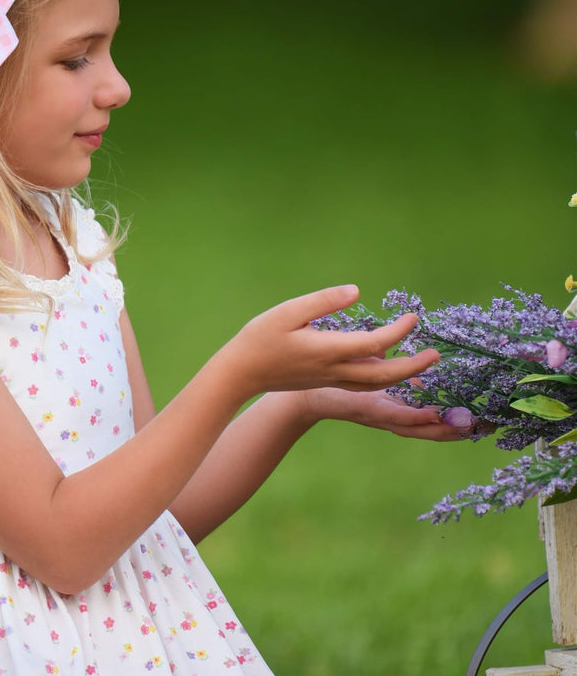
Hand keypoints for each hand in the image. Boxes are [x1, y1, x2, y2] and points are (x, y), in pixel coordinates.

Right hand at [223, 285, 438, 400]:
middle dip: (413, 366)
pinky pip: (362, 383)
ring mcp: (330, 379)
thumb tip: (356, 291)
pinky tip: (388, 366)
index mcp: (327, 350)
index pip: (374, 343)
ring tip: (420, 364)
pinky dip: (383, 378)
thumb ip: (323, 301)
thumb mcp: (287, 312)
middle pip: (383, 375)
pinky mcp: (326, 381)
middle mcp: (333, 369)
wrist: (240, 374)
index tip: (413, 317)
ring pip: (374, 384)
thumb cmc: (259, 338)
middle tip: (435, 355)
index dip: (398, 331)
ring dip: (402, 375)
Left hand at [299, 387, 473, 439]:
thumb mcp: (380, 379)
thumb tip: (426, 380)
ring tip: (470, 425)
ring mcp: (383, 419)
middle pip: (434, 431)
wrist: (307, 392)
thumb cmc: (343, 383)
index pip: (436, 422)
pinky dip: (416, 417)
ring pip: (419, 428)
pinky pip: (396, 416)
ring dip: (445, 427)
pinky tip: (435, 414)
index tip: (489, 422)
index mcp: (399, 412)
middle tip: (489, 427)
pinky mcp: (370, 411)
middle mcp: (394, 421)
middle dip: (461, 431)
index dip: (462, 423)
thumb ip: (403, 382)